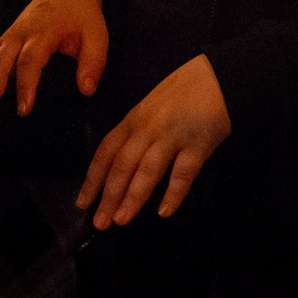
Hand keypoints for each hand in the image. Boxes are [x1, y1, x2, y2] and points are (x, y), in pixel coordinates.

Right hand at [0, 0, 107, 121]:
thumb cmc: (80, 14)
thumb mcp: (96, 35)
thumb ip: (93, 63)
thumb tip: (87, 90)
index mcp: (42, 32)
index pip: (30, 60)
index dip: (25, 85)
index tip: (24, 109)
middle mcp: (19, 34)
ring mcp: (8, 38)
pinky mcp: (3, 42)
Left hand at [76, 54, 229, 229]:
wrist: (214, 75)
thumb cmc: (179, 95)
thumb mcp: (148, 110)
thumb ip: (134, 136)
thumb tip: (115, 175)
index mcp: (133, 120)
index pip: (106, 152)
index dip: (93, 179)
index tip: (82, 202)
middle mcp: (149, 128)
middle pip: (123, 164)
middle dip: (109, 195)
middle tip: (100, 222)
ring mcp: (174, 134)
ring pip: (148, 169)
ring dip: (133, 196)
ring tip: (122, 219)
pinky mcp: (199, 142)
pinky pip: (184, 171)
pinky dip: (173, 193)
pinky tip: (164, 211)